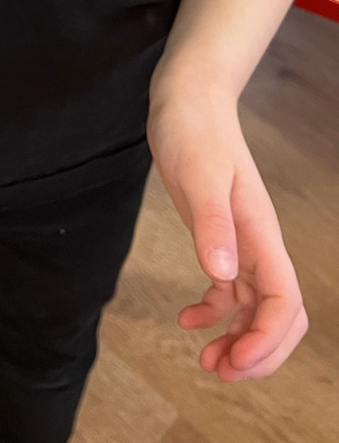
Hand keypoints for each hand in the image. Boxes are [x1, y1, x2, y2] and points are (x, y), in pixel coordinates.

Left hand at [148, 86, 306, 379]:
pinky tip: (187, 318)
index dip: (266, 340)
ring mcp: (241, 241)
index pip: (284, 303)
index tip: (232, 362)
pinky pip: (229, 290)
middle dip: (259, 353)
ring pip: (256, 308)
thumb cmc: (194, 131)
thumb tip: (222, 276)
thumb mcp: (197, 176)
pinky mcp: (219, 236)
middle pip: (280, 316)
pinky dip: (214, 312)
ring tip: (205, 360)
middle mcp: (257, 244)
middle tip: (220, 371)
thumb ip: (211, 225)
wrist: (188, 100)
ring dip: (238, 340)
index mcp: (260, 234)